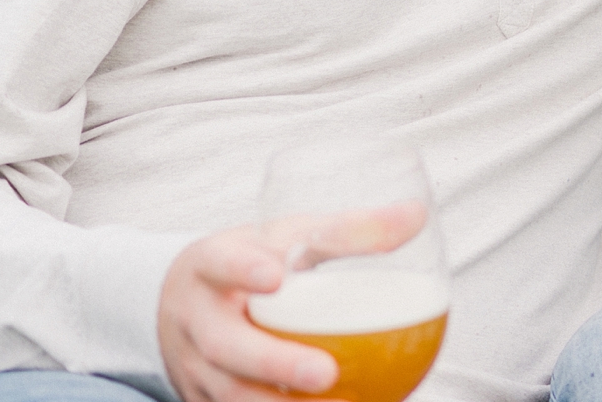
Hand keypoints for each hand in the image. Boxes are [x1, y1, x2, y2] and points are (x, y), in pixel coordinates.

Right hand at [158, 204, 424, 401]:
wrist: (185, 302)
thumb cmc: (254, 261)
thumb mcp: (289, 235)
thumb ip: (348, 229)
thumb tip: (416, 217)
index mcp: (210, 268)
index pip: (220, 263)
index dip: (242, 270)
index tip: (276, 275)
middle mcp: (196, 320)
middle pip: (225, 346)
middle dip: (274, 363)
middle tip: (326, 372)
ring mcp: (193, 366)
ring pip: (229, 395)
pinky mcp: (202, 399)